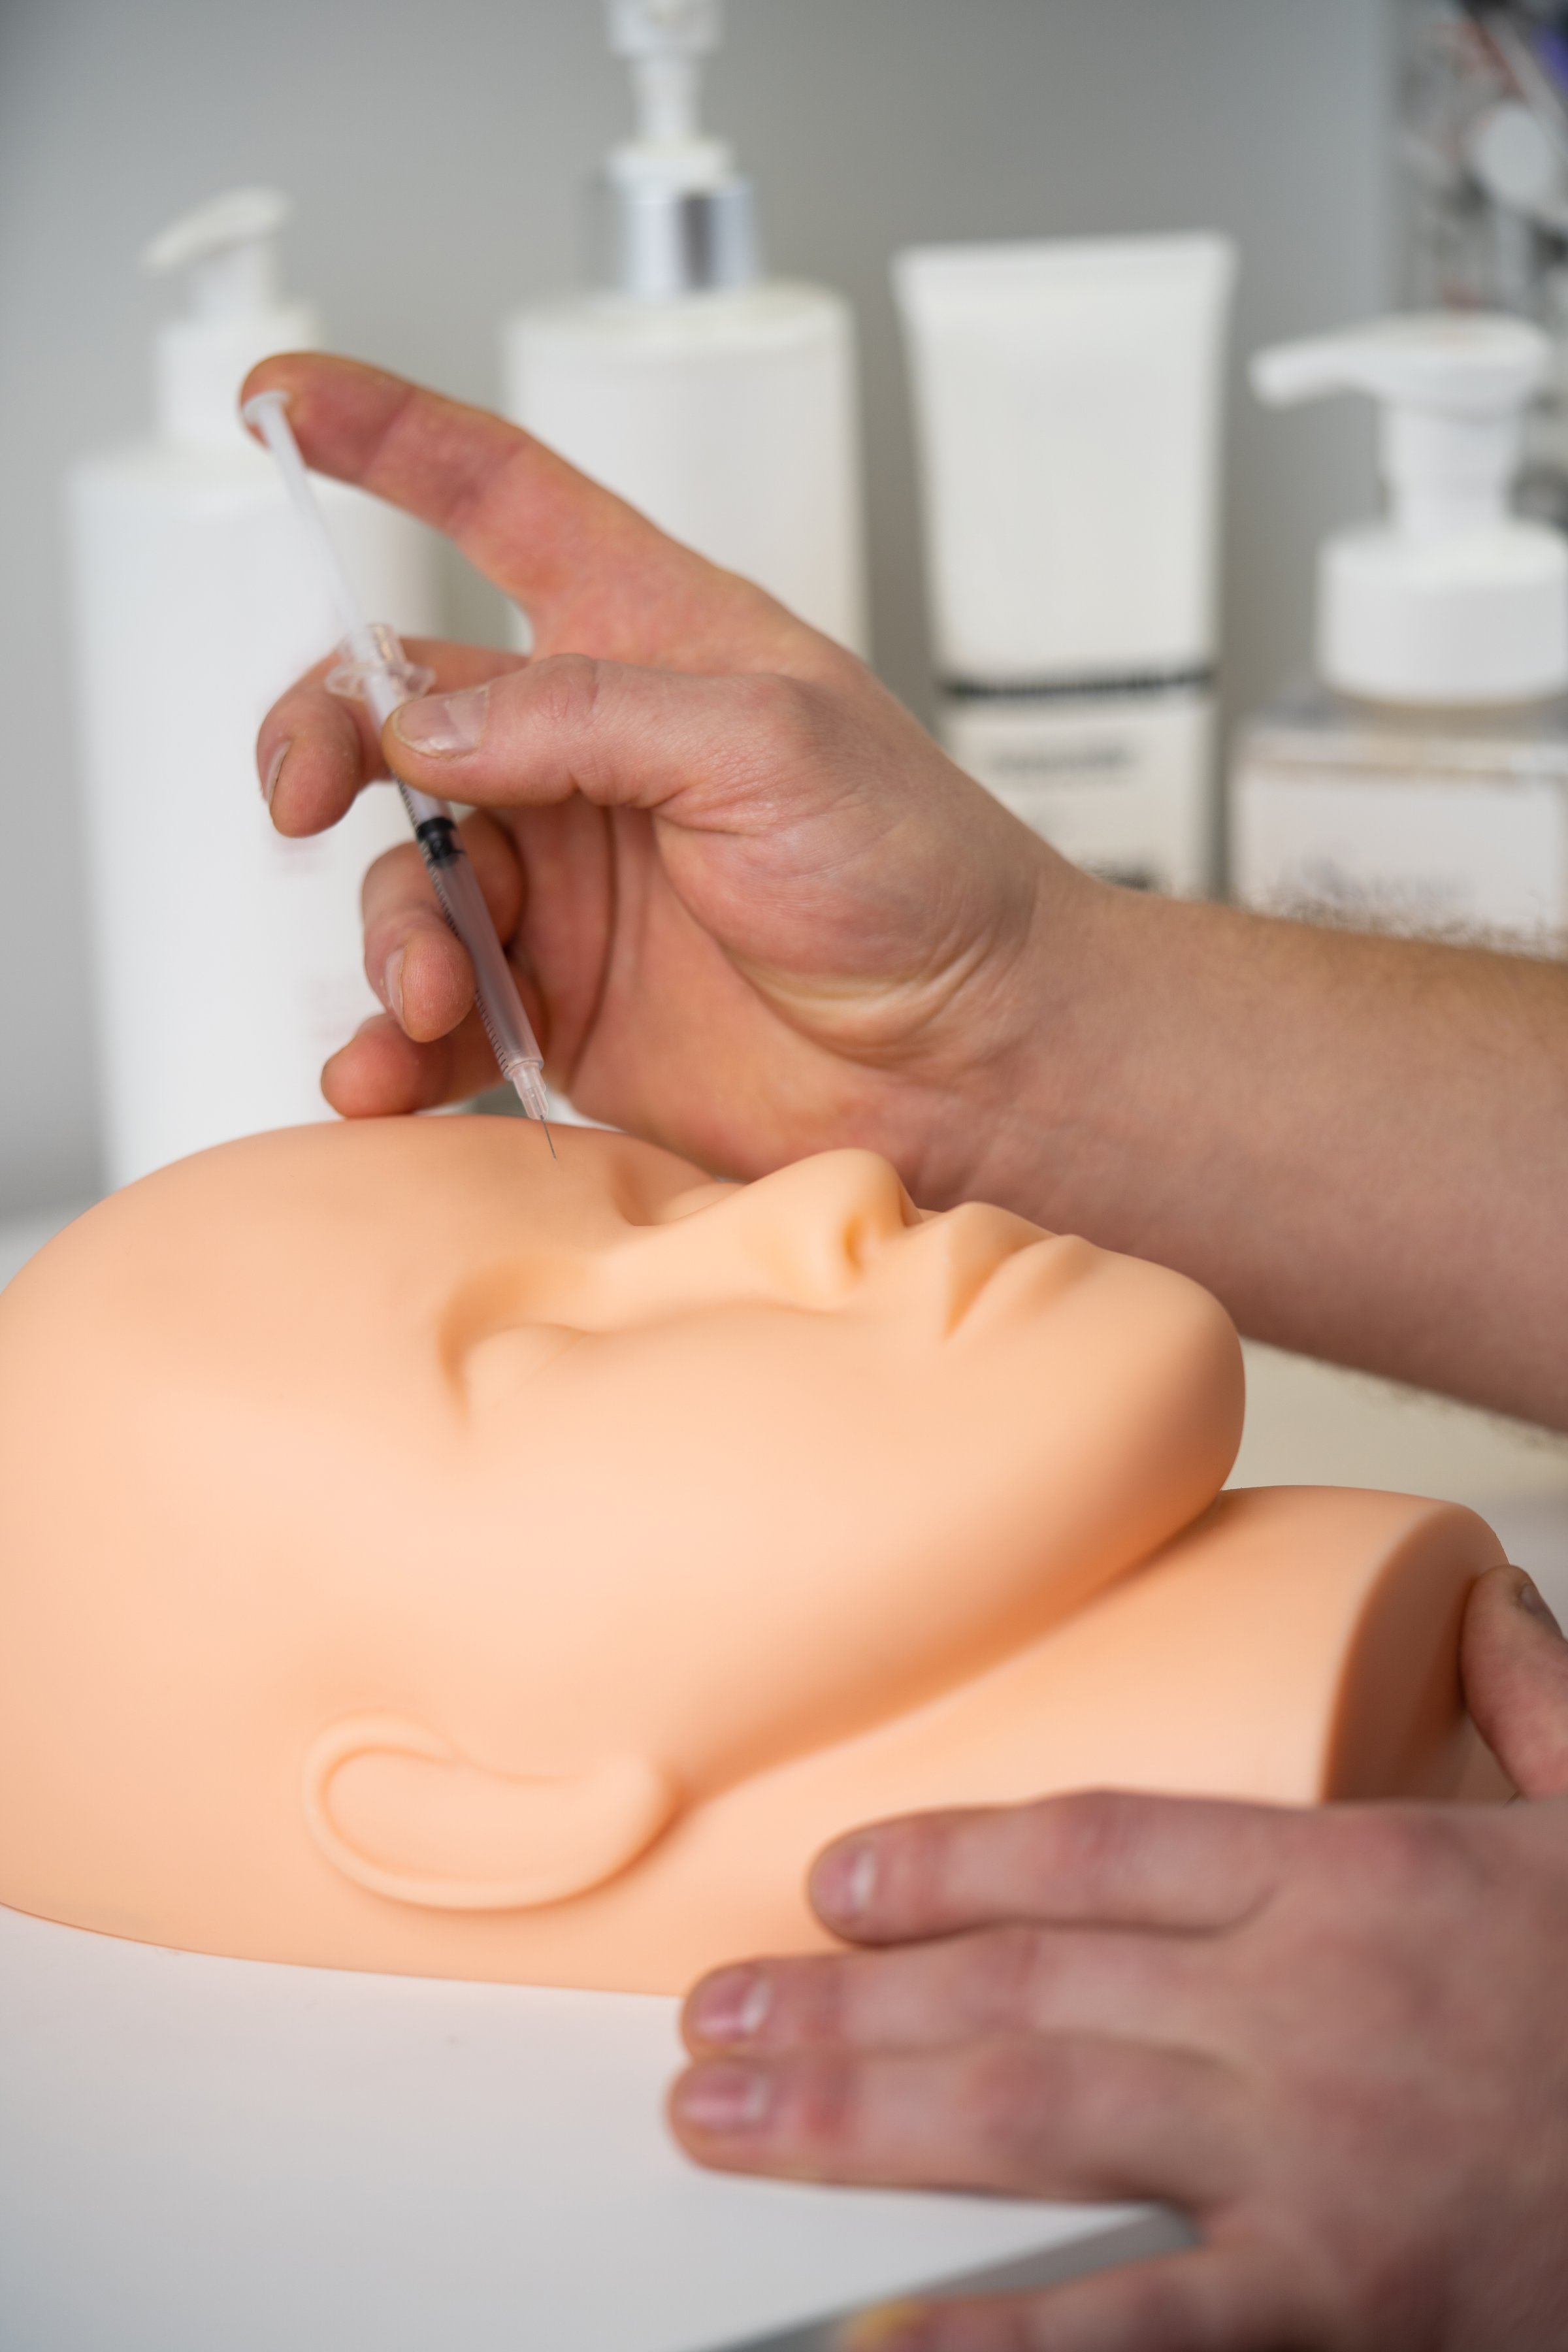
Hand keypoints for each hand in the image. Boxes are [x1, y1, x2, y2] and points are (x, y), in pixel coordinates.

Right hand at [244, 354, 1075, 1205]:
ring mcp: (567, 886)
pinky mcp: (560, 1004)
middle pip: (395, 711)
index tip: (279, 397)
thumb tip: (422, 724)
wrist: (973, 1059)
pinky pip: (435, 1016)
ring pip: (402, 881)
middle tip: (303, 801)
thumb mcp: (772, 744)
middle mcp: (586, 755)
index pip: (499, 500)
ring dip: (388, 937)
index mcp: (647, 640)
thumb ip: (586, 715)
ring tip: (432, 1000)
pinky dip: (389, 1048)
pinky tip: (381, 1077)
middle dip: (324, 743)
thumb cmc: (922, 877)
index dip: (388, 439)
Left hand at [671, 1565, 1567, 2348]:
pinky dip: (1000, 2337)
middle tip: (707, 2018)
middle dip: (844, 2002)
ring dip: (856, 2117)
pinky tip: (873, 2338)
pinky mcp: (1345, 2300)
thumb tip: (1488, 1595)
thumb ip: (1535, 1699)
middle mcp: (1301, 2003)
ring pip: (1036, 2118)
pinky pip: (1142, 2324)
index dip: (945, 1860)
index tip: (830, 1882)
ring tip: (722, 2115)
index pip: (1096, 1846)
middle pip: (1022, 1984)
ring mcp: (1311, 2157)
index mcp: (1352, 1877)